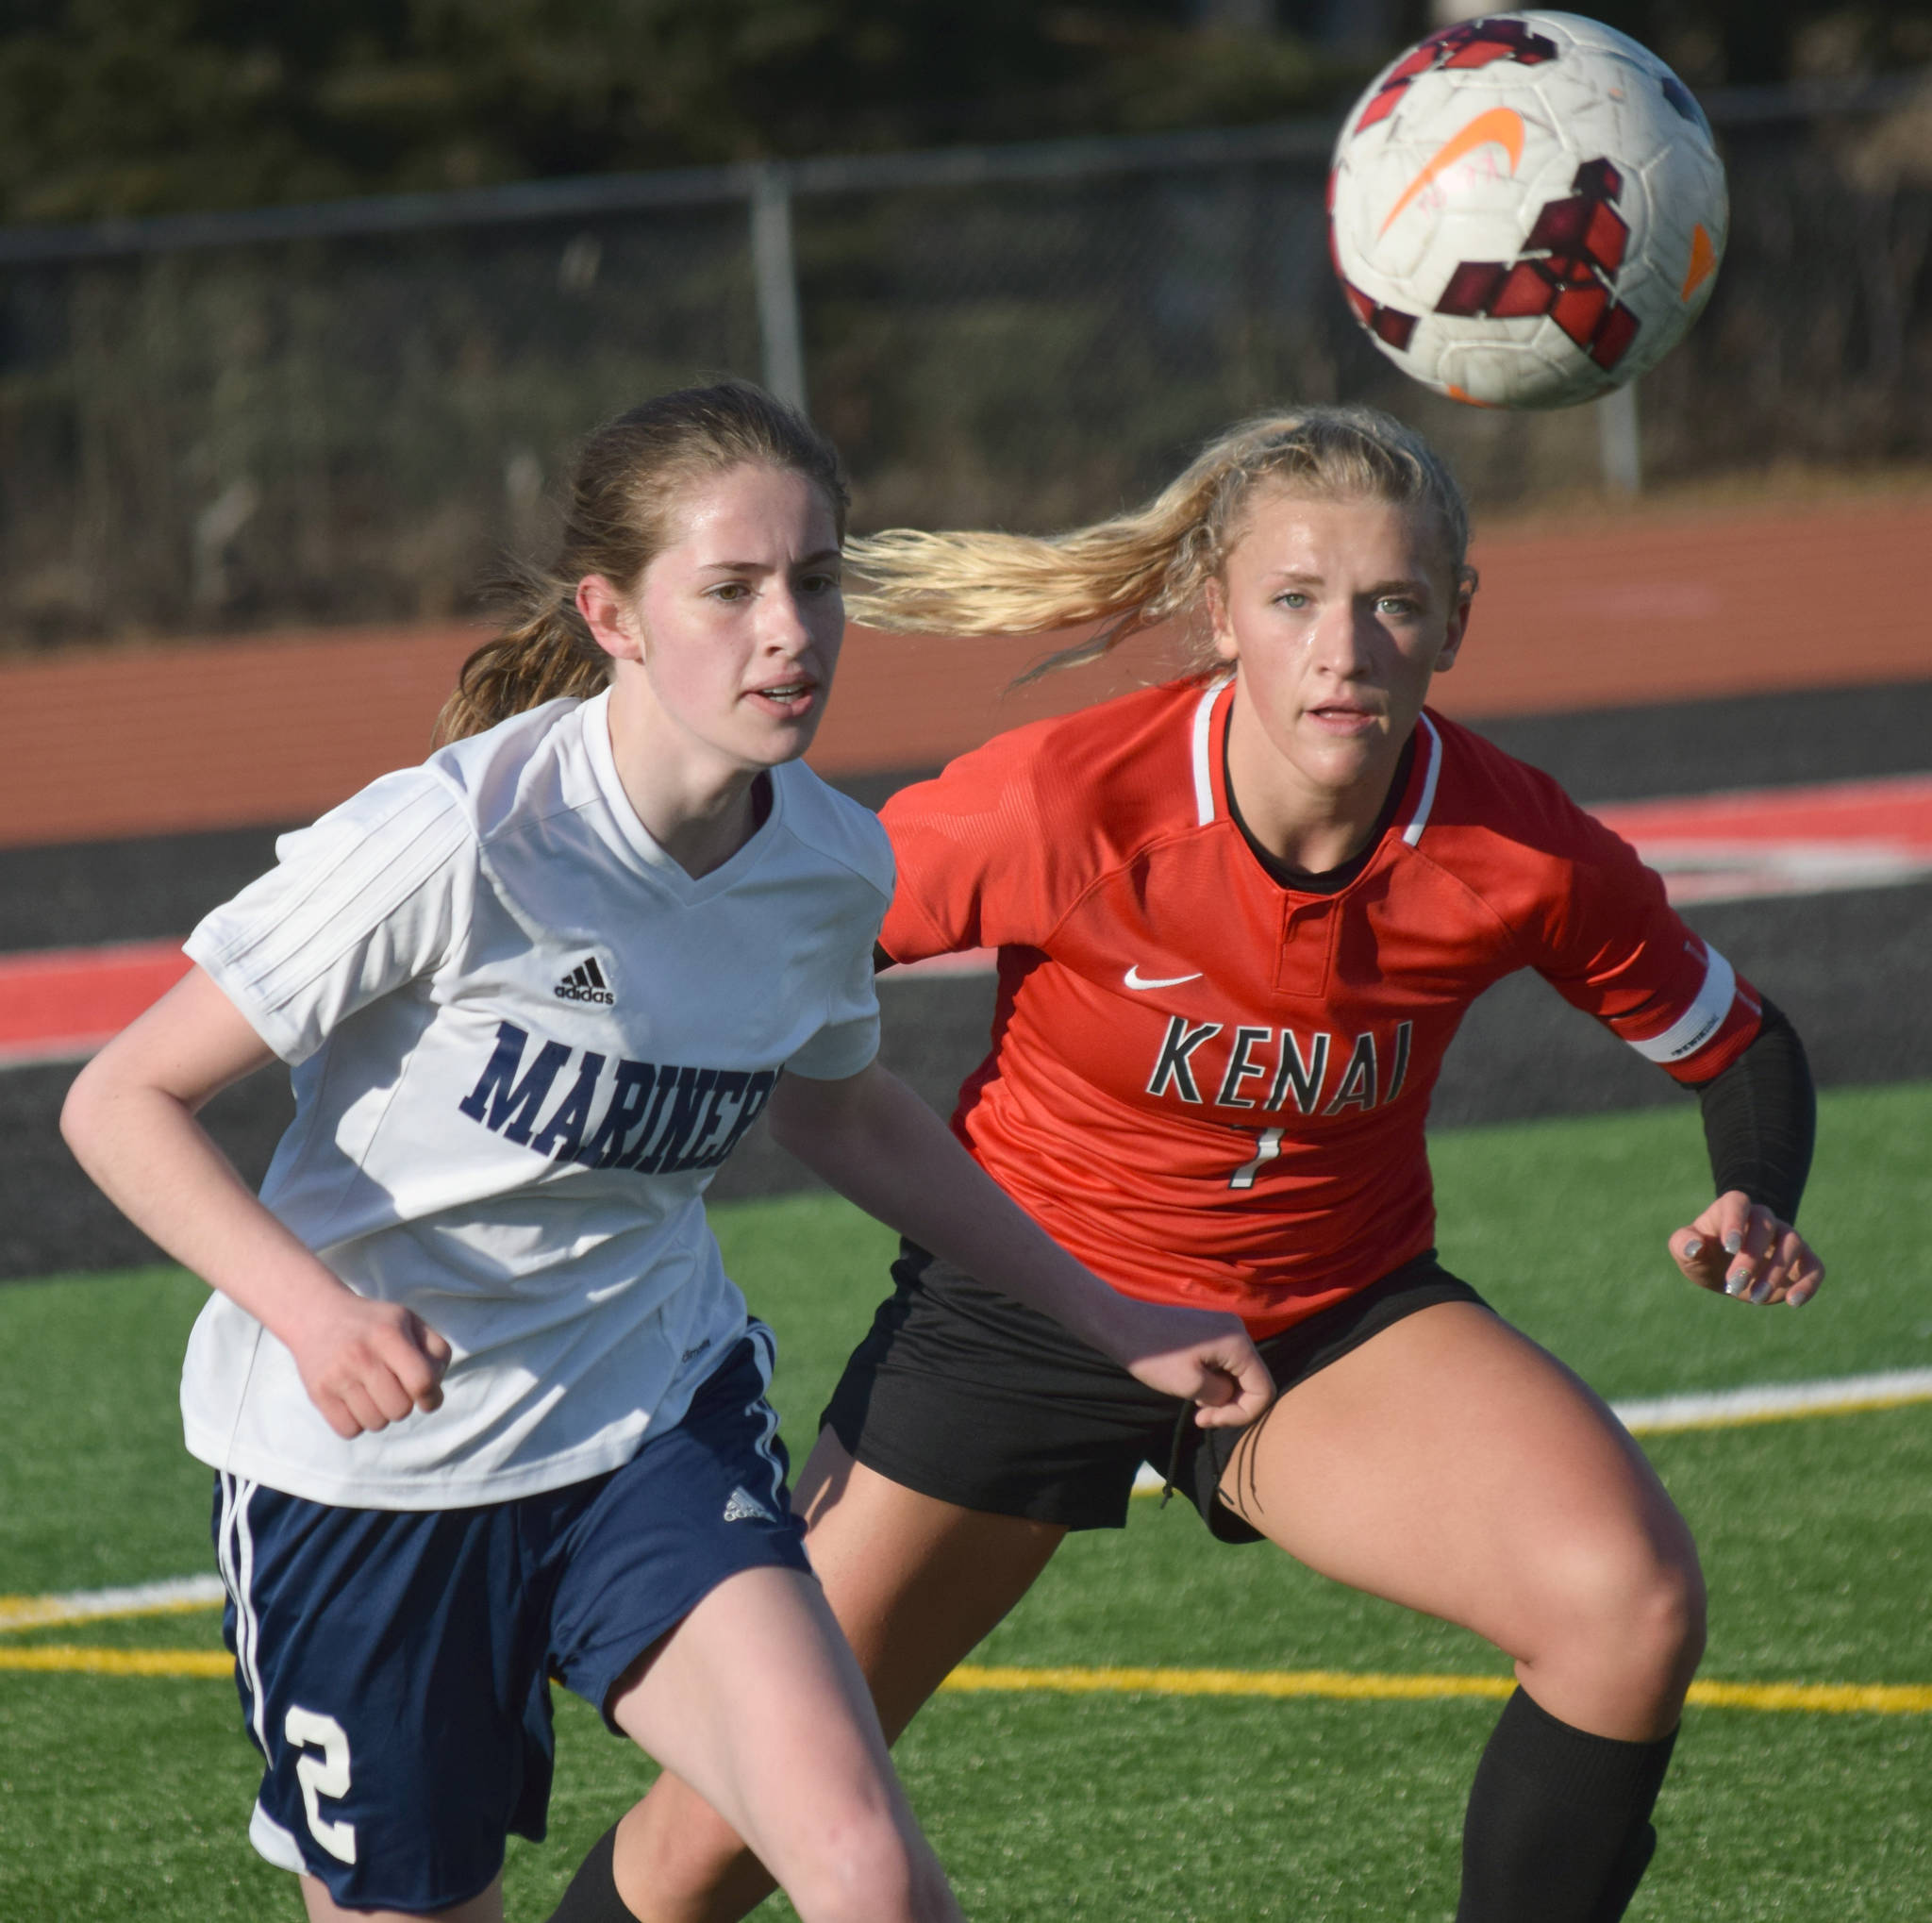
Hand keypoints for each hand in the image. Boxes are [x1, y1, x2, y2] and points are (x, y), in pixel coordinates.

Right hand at [283, 1288, 453, 1437]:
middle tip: (394, 1388)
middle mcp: (361, 1356)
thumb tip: (435, 1390)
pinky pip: (349, 1431)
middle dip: (404, 1404)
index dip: (432, 1398)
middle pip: (400, 1409)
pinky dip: (357, 1423)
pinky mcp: (317, 1393)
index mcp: (388, 1335)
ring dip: (381, 1415)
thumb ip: (435, 1350)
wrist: (316, 1315)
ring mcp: (337, 1376)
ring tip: (373, 1393)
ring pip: (376, 1424)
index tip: (429, 1398)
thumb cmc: (374, 1323)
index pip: (422, 1381)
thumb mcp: (409, 1321)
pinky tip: (355, 1402)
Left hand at [1102, 1299, 1274, 1428]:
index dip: (1242, 1414)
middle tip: (1200, 1417)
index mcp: (1238, 1342)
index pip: (1264, 1390)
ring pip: (1239, 1374)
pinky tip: (1192, 1384)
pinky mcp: (1211, 1330)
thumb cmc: (1153, 1355)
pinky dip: (1214, 1380)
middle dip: (1231, 1405)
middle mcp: (1238, 1330)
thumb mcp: (1189, 1385)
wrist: (1120, 1324)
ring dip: (1221, 1394)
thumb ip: (1220, 1396)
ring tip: (1193, 1401)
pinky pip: (1225, 1363)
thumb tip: (1228, 1395)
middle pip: (1253, 1381)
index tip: (1208, 1420)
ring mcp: (1224, 1327)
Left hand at [1669, 1190, 1822, 1307]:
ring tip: (1753, 1298)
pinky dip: (1809, 1283)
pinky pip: (1815, 1266)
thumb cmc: (1703, 1256)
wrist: (1726, 1274)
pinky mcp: (1803, 1261)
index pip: (1737, 1203)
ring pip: (1792, 1244)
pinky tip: (1793, 1302)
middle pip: (1765, 1227)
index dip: (1735, 1221)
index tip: (1729, 1247)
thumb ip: (1683, 1244)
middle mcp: (1764, 1219)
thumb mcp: (1684, 1252)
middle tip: (1733, 1284)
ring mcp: (1786, 1237)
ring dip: (1775, 1273)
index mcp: (1732, 1209)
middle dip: (1750, 1258)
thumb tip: (1694, 1247)